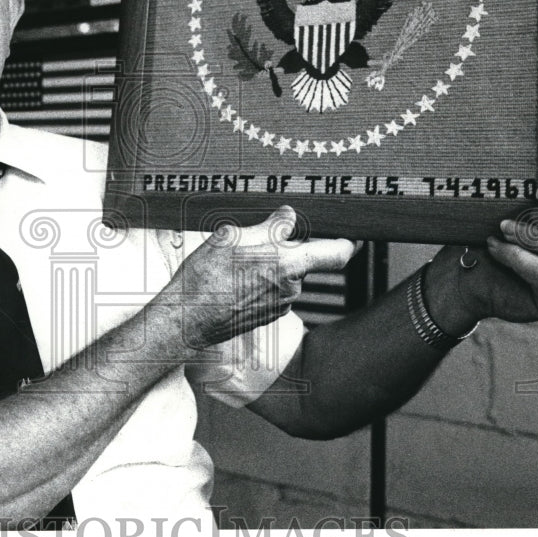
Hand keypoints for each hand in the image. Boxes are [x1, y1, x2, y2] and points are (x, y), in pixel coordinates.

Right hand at [165, 206, 358, 347]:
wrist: (187, 319)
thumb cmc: (205, 278)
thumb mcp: (232, 238)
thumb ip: (269, 226)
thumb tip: (288, 217)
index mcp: (287, 264)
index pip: (337, 254)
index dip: (347, 242)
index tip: (350, 235)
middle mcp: (291, 288)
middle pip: (303, 260)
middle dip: (286, 249)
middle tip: (256, 242)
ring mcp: (281, 305)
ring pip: (287, 275)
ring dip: (270, 265)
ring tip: (236, 264)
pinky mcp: (269, 316)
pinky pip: (274, 290)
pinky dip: (261, 282)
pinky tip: (235, 280)